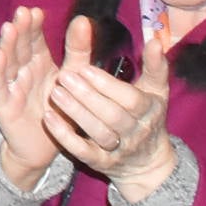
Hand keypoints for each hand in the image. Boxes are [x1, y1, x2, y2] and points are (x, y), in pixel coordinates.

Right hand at [0, 4, 65, 190]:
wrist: (43, 148)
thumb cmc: (57, 110)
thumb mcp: (73, 78)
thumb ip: (78, 50)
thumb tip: (84, 19)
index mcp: (39, 63)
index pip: (34, 39)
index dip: (34, 26)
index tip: (37, 11)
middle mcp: (22, 70)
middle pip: (20, 46)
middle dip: (21, 29)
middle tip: (23, 12)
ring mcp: (11, 85)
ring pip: (8, 61)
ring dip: (7, 44)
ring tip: (9, 28)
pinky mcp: (3, 103)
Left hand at [43, 14, 176, 201]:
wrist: (147, 164)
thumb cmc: (148, 117)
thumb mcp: (156, 92)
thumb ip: (156, 67)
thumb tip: (156, 40)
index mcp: (149, 111)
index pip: (130, 100)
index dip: (107, 85)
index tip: (84, 68)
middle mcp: (136, 132)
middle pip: (112, 116)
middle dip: (87, 96)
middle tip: (64, 76)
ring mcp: (118, 150)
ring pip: (98, 133)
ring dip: (75, 113)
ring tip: (55, 92)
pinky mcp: (101, 163)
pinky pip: (83, 151)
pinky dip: (65, 136)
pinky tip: (49, 117)